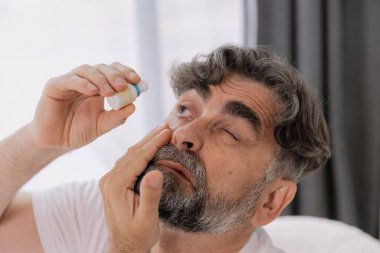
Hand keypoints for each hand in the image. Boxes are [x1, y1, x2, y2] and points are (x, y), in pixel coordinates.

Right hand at [32, 62, 140, 149]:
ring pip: (87, 70)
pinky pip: (70, 80)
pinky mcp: (55, 85)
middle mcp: (86, 80)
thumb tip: (133, 106)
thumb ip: (117, 117)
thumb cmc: (79, 131)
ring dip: (101, 79)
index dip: (126, 72)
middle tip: (123, 86)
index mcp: (100, 87)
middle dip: (115, 75)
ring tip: (109, 92)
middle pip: (103, 68)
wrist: (56, 142)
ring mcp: (71, 81)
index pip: (115, 72)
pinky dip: (83, 83)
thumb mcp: (102, 125)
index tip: (137, 80)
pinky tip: (92, 91)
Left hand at [99, 124, 171, 252]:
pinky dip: (140, 152)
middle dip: (150, 138)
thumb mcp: (147, 218)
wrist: (125, 246)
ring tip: (160, 132)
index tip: (168, 132)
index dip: (154, 143)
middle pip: (132, 152)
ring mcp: (109, 180)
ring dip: (145, 142)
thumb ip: (150, 195)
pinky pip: (128, 162)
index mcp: (116, 186)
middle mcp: (109, 180)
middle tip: (166, 126)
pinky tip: (149, 147)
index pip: (138, 157)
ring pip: (129, 155)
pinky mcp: (113, 183)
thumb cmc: (138, 235)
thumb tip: (156, 172)